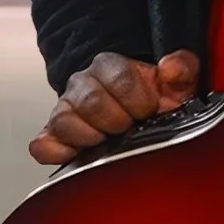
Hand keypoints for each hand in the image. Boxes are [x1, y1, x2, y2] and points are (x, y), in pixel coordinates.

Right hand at [28, 50, 199, 164]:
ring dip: (89, 136)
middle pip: (90, 99)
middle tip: (130, 127)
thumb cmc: (150, 99)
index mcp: (109, 66)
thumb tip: (171, 67)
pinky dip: (55, 152)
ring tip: (107, 141)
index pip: (117, 76)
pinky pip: (41, 144)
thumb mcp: (173, 85)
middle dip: (116, 120)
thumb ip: (182, 69)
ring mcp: (65, 109)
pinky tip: (74, 156)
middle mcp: (82, 84)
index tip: (149, 110)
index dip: (138, 98)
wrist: (130, 113)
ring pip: (64, 119)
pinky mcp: (53, 136)